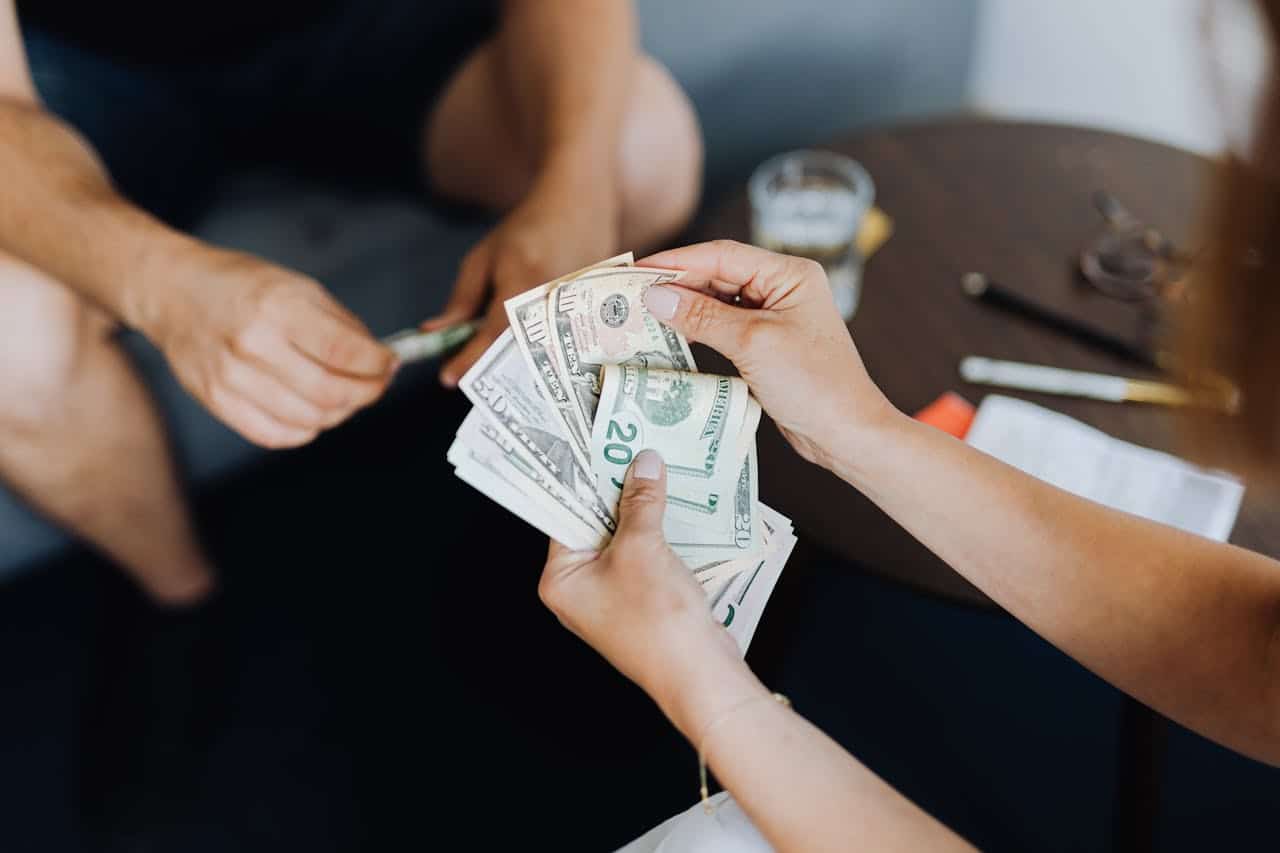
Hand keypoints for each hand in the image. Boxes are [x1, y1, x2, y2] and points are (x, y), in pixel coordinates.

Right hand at [148, 250, 396, 447]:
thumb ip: (342, 325)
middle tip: (376, 385)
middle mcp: (253, 344)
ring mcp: (231, 377)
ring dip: (340, 413)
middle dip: (367, 393)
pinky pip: (276, 434)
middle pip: (330, 392)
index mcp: (277, 308)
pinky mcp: (217, 401)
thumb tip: (379, 358)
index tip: (390, 364)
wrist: (173, 292)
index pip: (344, 352)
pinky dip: (305, 429)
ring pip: (309, 419)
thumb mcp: (298, 286)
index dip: (378, 365)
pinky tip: (313, 411)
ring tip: (345, 396)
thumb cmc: (241, 285)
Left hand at [422, 175, 618, 386]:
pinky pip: (560, 344)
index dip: (469, 359)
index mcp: (522, 282)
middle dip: (491, 367)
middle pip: (518, 352)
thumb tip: (436, 334)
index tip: (447, 378)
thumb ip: (462, 299)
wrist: (581, 206)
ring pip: (540, 354)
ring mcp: (577, 309)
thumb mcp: (484, 258)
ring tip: (496, 364)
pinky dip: (537, 352)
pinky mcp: (592, 314)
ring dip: (514, 364)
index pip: (492, 333)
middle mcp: (553, 300)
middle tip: (471, 374)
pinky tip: (524, 351)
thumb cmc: (527, 229)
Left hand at [539, 449, 763, 738]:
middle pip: (593, 525)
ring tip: (656, 469)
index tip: (597, 445)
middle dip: (616, 492)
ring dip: (640, 512)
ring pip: (621, 540)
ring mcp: (610, 598)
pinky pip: (641, 557)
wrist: (697, 672)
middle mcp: (578, 590)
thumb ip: (641, 502)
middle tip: (632, 449)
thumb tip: (643, 464)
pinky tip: (673, 508)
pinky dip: (655, 535)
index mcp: (560, 580)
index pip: (563, 515)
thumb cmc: (657, 617)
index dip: (583, 480)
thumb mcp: (643, 547)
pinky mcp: (640, 602)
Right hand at [640, 240, 895, 469]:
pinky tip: (672, 334)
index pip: (722, 256)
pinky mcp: (768, 343)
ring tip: (643, 313)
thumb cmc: (813, 384)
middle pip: (718, 274)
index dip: (676, 261)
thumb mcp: (753, 344)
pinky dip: (698, 327)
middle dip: (676, 283)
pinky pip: (725, 325)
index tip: (637, 270)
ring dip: (684, 306)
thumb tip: (655, 295)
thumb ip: (703, 316)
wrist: (846, 433)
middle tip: (631, 293)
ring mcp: (776, 316)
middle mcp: (783, 288)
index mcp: (789, 274)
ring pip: (719, 300)